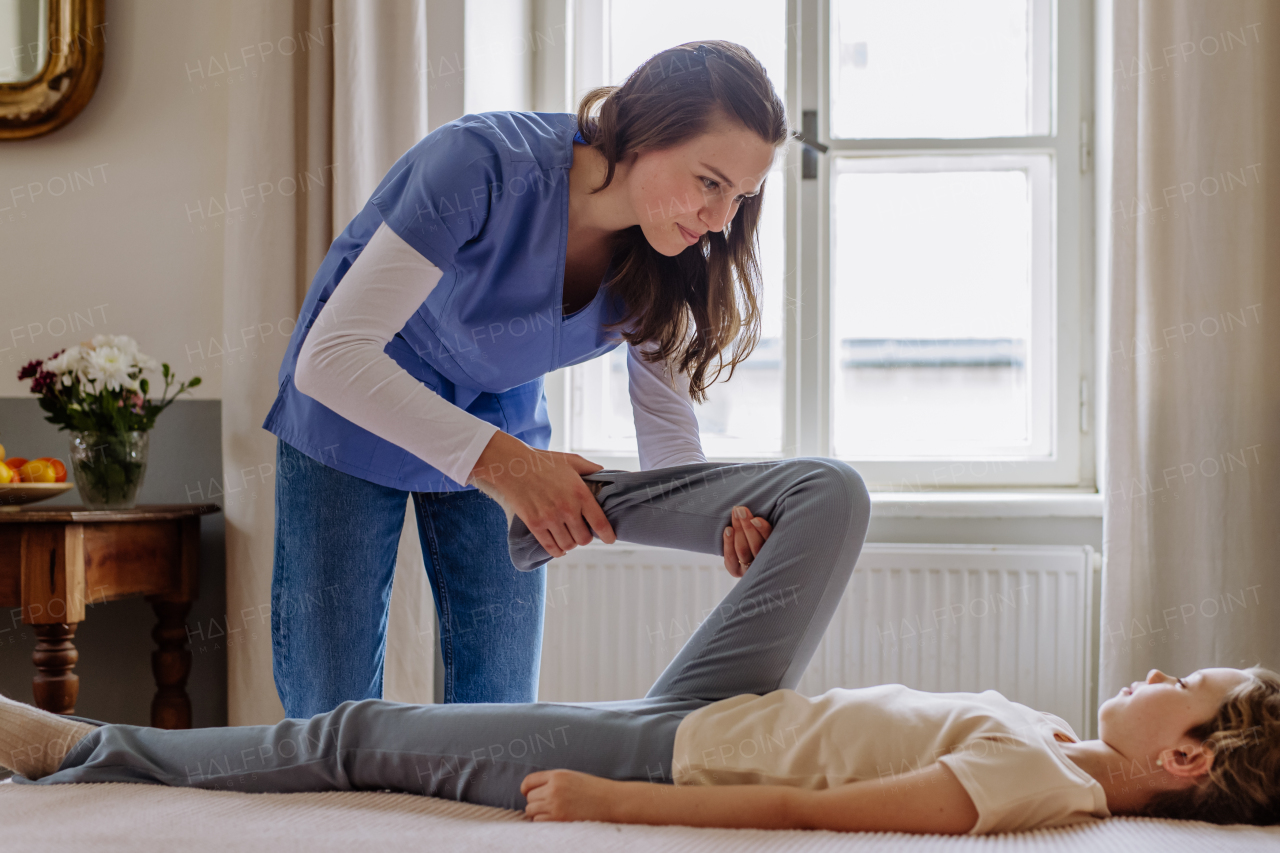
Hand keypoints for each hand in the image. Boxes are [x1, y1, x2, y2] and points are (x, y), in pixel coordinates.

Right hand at [470, 431, 615, 557]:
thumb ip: (591, 469)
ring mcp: (550, 518)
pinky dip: (557, 550)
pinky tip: (559, 547)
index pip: (599, 523)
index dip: (607, 535)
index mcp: (580, 493)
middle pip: (584, 539)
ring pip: (568, 545)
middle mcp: (567, 508)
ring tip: (569, 536)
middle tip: (581, 531)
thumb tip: (605, 476)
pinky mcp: (535, 524)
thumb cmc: (544, 462)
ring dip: (570, 543)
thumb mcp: (572, 461)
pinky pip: (551, 547)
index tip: (609, 539)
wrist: (514, 466)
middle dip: (584, 537)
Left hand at [521, 769, 617, 821]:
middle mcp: (554, 788)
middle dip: (535, 801)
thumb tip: (532, 791)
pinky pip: (538, 821)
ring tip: (550, 812)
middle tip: (546, 805)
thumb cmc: (593, 789)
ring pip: (531, 810)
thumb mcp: (572, 777)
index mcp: (557, 775)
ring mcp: (555, 804)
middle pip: (529, 797)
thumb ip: (553, 781)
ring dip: (537, 812)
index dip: (525, 789)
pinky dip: (542, 821)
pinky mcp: (559, 819)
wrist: (611, 800)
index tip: (527, 793)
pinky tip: (553, 819)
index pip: (529, 781)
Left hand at [722, 505, 771, 577]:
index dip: (763, 530)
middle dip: (746, 526)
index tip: (755, 519)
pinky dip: (728, 543)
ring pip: (743, 550)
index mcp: (776, 552)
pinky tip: (728, 530)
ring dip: (737, 530)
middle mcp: (764, 564)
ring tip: (734, 513)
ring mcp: (749, 570)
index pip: (771, 541)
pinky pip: (731, 559)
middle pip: (756, 545)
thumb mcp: (766, 531)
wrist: (747, 555)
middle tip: (740, 510)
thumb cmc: (760, 535)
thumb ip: (765, 523)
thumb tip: (754, 508)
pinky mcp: (736, 572)